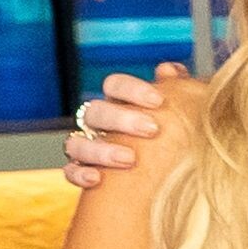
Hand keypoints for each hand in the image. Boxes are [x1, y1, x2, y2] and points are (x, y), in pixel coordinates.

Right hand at [60, 63, 195, 189]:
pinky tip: (97, 178)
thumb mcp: (178, 114)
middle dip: (122, 119)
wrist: (166, 177)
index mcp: (119, 104)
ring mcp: (86, 147)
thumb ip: (176, 91)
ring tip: (129, 159)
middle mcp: (99, 123)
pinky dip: (79, 173)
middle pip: (96, 111)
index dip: (132, 89)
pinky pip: (70, 171)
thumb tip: (170, 70)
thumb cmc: (171, 138)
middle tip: (152, 129)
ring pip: (76, 142)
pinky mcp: (81, 172)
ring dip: (101, 149)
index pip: (114, 85)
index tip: (159, 100)